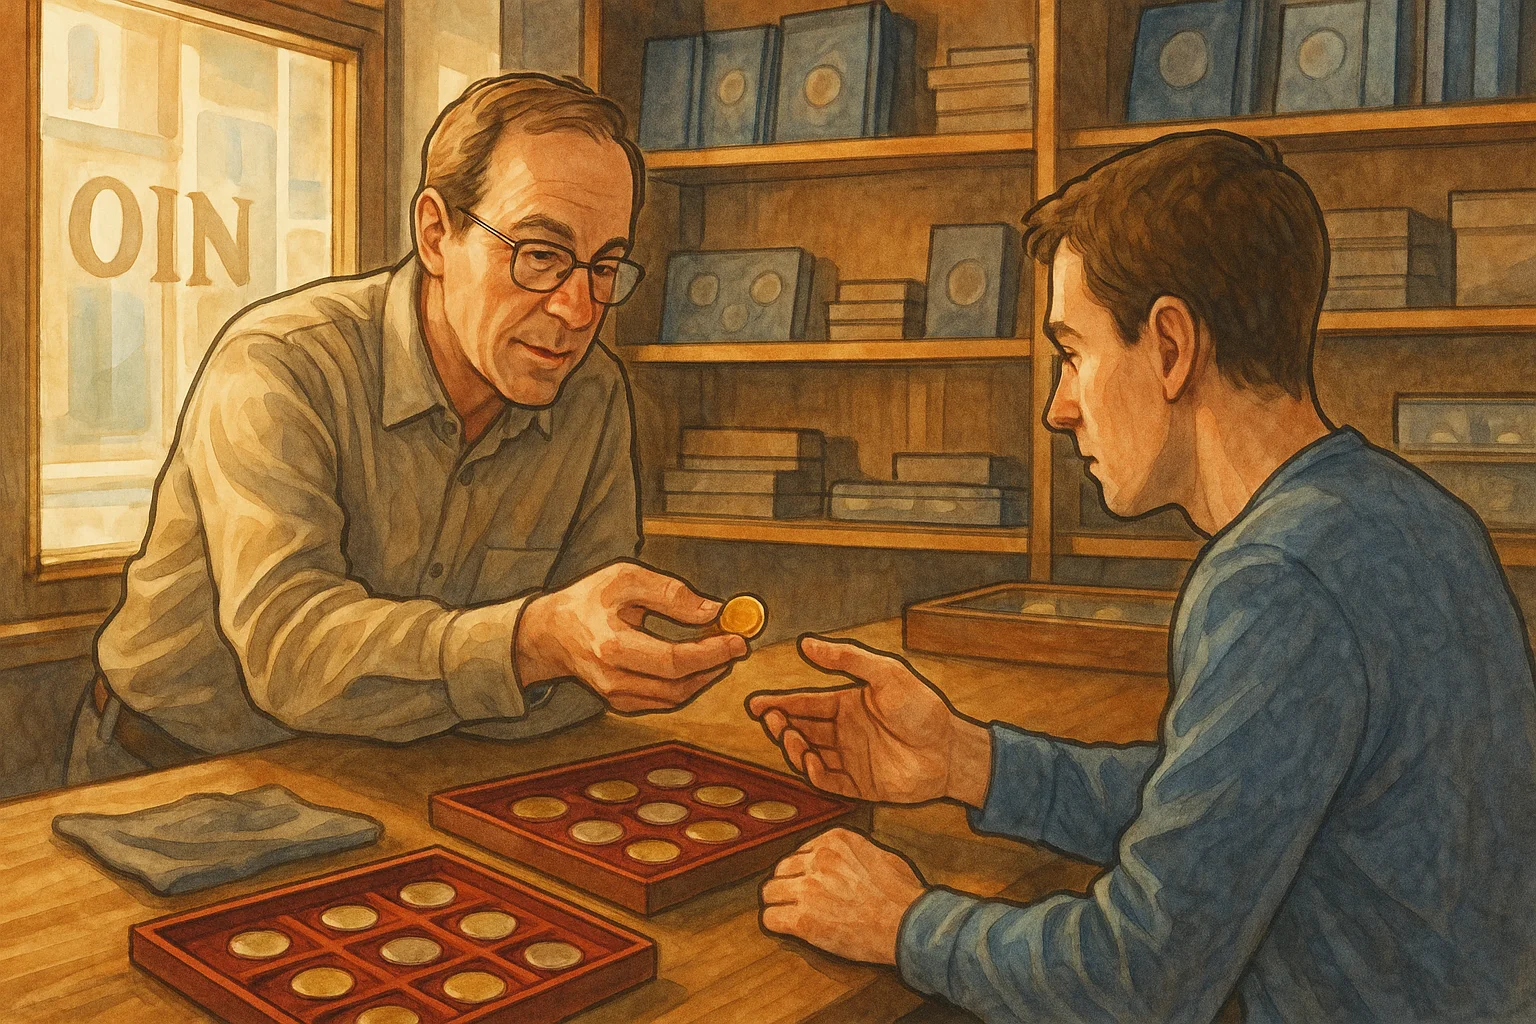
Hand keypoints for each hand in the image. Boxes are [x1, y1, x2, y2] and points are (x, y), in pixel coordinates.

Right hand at [515, 561, 747, 712]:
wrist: (548, 633)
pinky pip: (661, 701)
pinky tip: (697, 665)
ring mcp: (614, 696)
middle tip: (735, 646)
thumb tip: (711, 610)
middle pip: (677, 685)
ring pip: (673, 697)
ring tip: (720, 653)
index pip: (673, 660)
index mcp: (611, 646)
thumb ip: (669, 593)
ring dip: (703, 677)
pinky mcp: (618, 702)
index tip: (737, 640)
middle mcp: (611, 678)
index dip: (711, 653)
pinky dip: (685, 685)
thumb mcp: (624, 578)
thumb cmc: (586, 601)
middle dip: (714, 666)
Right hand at [746, 636, 990, 805]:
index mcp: (848, 704)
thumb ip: (847, 659)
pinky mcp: (859, 785)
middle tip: (769, 719)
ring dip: (793, 746)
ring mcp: (851, 759)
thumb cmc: (923, 708)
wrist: (950, 750)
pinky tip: (808, 760)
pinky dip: (812, 773)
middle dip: (780, 724)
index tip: (756, 704)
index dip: (779, 703)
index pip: (805, 703)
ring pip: (809, 754)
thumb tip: (807, 643)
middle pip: (802, 728)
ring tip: (788, 736)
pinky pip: (827, 781)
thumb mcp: (885, 674)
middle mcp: (845, 732)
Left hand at [759, 828, 925, 964]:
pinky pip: (770, 918)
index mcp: (834, 840)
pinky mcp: (803, 920)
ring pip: (770, 891)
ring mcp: (807, 889)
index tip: (810, 882)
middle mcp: (817, 859)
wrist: (907, 922)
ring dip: (778, 902)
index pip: (800, 851)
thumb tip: (840, 859)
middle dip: (788, 883)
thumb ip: (850, 852)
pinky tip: (786, 927)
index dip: (804, 870)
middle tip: (798, 899)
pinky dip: (775, 923)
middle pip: (781, 868)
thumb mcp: (876, 853)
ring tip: (789, 913)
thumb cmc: (900, 892)